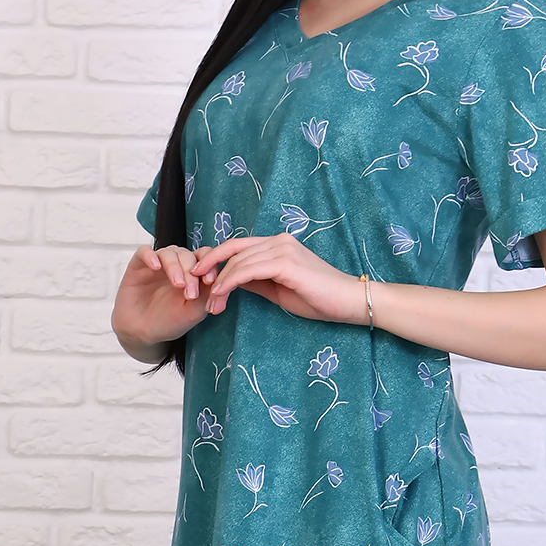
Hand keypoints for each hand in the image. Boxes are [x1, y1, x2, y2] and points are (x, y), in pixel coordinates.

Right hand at [112, 244, 210, 359]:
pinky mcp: (139, 264)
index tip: (209, 281)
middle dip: (191, 273)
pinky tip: (155, 267)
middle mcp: (177, 264)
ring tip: (178, 284)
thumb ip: (207, 295)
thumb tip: (219, 278)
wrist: (143, 332)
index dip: (209, 264)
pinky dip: (150, 256)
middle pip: (188, 255)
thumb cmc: (169, 321)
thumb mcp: (194, 312)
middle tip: (190, 293)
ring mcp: (158, 263)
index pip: (205, 257)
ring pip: (169, 252)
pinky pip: (144, 251)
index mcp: (193, 273)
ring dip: (175, 267)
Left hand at [190, 233, 364, 323]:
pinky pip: (247, 271)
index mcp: (278, 244)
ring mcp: (282, 249)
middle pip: (233, 250)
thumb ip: (256, 281)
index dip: (216, 258)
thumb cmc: (319, 299)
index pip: (238, 246)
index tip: (200, 277)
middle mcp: (278, 241)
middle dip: (210, 269)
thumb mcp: (279, 290)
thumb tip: (231, 282)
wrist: (349, 301)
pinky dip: (230, 282)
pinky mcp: (285, 263)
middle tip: (196, 291)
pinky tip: (221, 294)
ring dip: (219, 283)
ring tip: (211, 304)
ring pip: (237, 262)